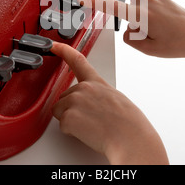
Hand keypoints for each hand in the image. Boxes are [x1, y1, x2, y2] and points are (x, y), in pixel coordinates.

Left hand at [51, 42, 168, 164]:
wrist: (131, 138)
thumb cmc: (129, 123)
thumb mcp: (115, 99)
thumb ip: (98, 95)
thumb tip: (92, 104)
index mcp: (97, 82)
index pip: (77, 61)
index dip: (63, 50)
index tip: (54, 46)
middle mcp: (84, 88)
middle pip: (64, 97)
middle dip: (72, 109)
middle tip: (92, 119)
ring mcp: (75, 101)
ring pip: (60, 112)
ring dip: (71, 120)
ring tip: (91, 126)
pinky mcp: (69, 117)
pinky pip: (63, 126)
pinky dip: (72, 132)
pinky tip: (88, 132)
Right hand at [80, 0, 184, 66]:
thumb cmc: (179, 44)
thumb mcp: (148, 49)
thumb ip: (130, 38)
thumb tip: (127, 29)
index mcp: (143, 16)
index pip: (113, 6)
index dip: (94, 1)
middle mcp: (149, 1)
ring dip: (134, 11)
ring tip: (152, 32)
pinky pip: (146, 3)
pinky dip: (145, 13)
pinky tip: (159, 26)